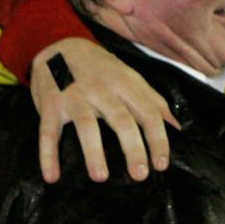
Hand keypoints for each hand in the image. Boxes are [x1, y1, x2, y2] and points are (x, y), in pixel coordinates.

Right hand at [30, 38, 179, 183]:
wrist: (59, 45)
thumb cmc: (101, 69)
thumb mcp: (130, 77)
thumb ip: (153, 101)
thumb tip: (176, 127)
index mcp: (125, 84)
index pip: (148, 113)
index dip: (157, 139)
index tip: (161, 165)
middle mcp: (101, 89)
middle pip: (121, 120)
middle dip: (132, 148)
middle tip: (140, 175)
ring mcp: (74, 96)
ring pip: (86, 125)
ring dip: (93, 152)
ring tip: (100, 177)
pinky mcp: (50, 105)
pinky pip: (48, 131)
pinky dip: (48, 155)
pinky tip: (52, 176)